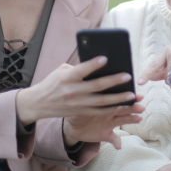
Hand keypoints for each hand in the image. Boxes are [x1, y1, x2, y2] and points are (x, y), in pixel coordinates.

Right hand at [16, 56, 143, 144]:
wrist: (38, 104)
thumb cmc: (52, 82)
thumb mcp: (61, 71)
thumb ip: (78, 68)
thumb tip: (98, 65)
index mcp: (66, 78)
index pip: (81, 70)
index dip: (93, 65)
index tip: (105, 58)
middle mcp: (72, 91)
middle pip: (96, 86)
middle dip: (113, 81)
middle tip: (128, 76)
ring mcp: (77, 104)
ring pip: (101, 102)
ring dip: (118, 98)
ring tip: (131, 94)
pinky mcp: (80, 112)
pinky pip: (98, 111)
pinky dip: (111, 108)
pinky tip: (122, 104)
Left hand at [64, 95, 143, 148]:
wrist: (73, 126)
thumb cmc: (78, 111)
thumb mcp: (79, 105)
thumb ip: (84, 102)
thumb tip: (86, 96)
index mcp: (105, 103)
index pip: (117, 99)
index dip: (127, 97)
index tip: (136, 95)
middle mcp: (110, 112)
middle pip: (124, 109)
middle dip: (133, 108)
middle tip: (142, 107)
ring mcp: (109, 123)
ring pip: (123, 120)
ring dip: (131, 120)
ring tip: (139, 119)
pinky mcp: (106, 134)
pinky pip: (113, 138)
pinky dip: (117, 142)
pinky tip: (119, 146)